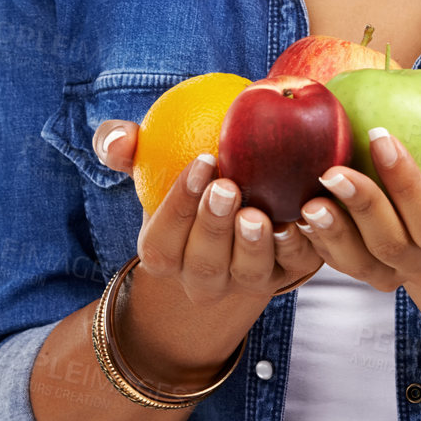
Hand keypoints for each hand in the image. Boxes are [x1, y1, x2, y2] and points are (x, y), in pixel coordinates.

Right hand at [92, 122, 321, 315]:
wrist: (237, 213)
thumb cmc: (187, 182)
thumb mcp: (151, 164)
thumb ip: (124, 146)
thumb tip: (118, 140)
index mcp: (166, 255)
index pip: (162, 243)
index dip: (178, 207)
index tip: (201, 161)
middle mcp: (204, 279)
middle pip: (204, 265)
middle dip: (213, 228)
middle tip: (228, 186)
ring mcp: (247, 281)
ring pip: (248, 274)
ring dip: (253, 246)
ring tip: (258, 214)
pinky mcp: (289, 272)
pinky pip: (295, 267)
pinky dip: (298, 247)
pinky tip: (301, 219)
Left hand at [295, 111, 420, 291]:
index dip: (408, 184)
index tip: (380, 135)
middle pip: (392, 246)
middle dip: (363, 208)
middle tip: (332, 171)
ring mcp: (391, 272)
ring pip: (359, 264)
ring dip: (332, 234)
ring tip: (308, 202)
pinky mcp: (359, 269)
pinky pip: (334, 262)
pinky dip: (313, 240)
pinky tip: (293, 211)